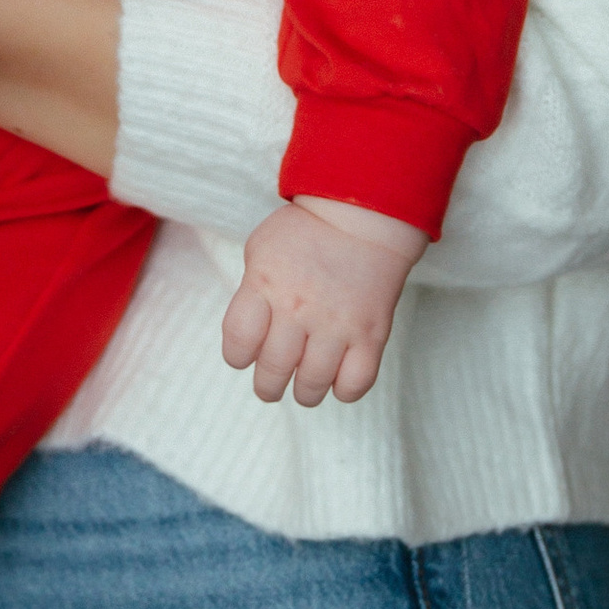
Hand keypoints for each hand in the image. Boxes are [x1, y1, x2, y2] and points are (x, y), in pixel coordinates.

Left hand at [222, 197, 427, 406]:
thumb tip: (248, 335)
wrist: (364, 216)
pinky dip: (343, 390)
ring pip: (312, 384)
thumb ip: (250, 291)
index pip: (238, 342)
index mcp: (265, 285)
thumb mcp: (261, 249)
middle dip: (267, 386)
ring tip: (304, 384)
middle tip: (271, 385)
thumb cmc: (306, 232)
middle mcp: (298, 308)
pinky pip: (355, 384)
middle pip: (273, 370)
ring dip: (304, 392)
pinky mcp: (371, 335)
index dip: (237, 356)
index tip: (245, 356)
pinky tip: (337, 377)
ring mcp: (337, 324)